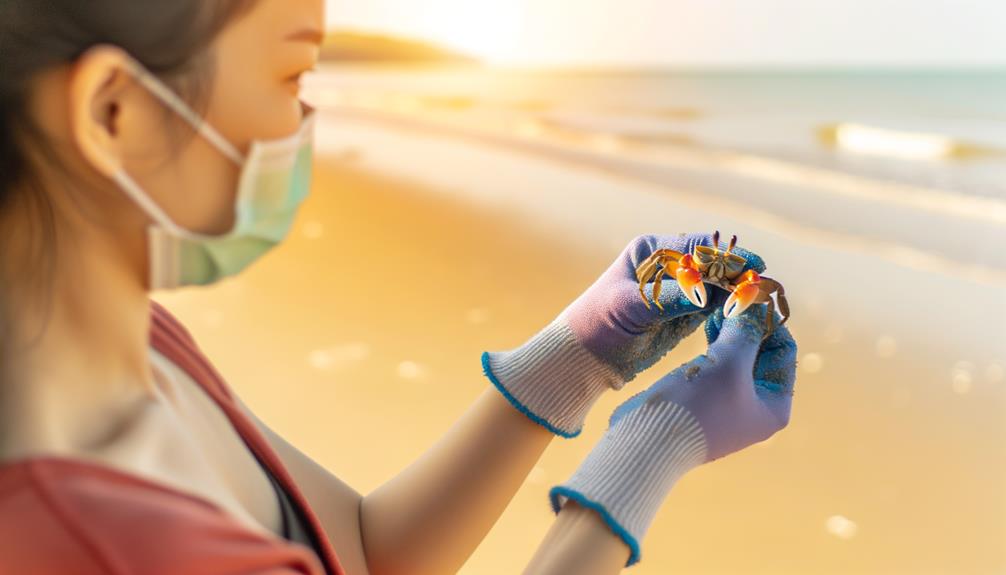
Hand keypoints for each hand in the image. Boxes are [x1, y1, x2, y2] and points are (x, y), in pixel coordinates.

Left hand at [480, 232, 766, 437]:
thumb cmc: (597, 324)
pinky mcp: (684, 314)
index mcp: (651, 251)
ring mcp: (678, 290)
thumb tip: (706, 291)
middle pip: (714, 265)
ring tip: (766, 302)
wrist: (582, 358)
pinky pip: (715, 307)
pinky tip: (749, 316)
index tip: (753, 264)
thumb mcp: (632, 307)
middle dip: (740, 274)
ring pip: (719, 286)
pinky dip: (732, 310)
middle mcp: (668, 266)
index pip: (697, 247)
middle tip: (767, 286)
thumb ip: (669, 297)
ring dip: (741, 293)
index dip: (727, 256)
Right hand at [548, 303, 797, 565]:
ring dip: (730, 329)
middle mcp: (755, 407)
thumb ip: (745, 328)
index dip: (769, 319)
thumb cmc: (697, 405)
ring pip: (737, 356)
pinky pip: (717, 364)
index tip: (751, 294)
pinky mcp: (703, 400)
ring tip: (716, 306)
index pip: (784, 350)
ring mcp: (728, 405)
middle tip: (732, 295)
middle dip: (747, 323)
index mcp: (774, 406)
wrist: (648, 441)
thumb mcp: (728, 361)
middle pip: (761, 352)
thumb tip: (755, 299)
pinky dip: (714, 342)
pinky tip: (703, 324)